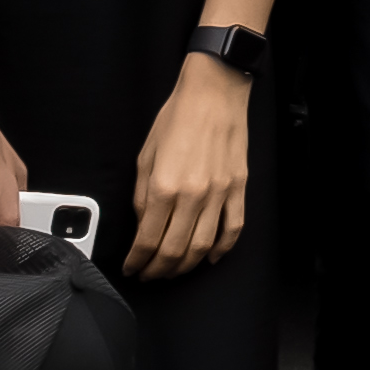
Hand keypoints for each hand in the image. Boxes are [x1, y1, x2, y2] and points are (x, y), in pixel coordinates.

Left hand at [126, 61, 252, 275]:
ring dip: (185, 266)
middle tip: (148, 274)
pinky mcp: (238, 189)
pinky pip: (232, 229)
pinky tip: (209, 257)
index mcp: (164, 186)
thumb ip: (142, 195)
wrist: (213, 94)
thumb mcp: (145, 155)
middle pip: (174, 250)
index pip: (147, 239)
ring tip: (173, 270)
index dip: (136, 260)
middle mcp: (193, 195)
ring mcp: (219, 194)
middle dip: (157, 270)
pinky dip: (221, 249)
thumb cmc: (177, 118)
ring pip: (202, 247)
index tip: (131, 267)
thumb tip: (143, 224)